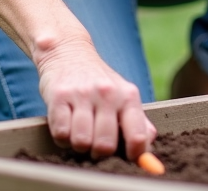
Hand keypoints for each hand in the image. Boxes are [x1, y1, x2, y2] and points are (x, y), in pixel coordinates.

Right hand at [0, 0, 156, 160]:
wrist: (68, 51)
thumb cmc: (98, 81)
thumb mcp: (122, 94)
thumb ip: (137, 120)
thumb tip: (148, 144)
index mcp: (128, 96)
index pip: (137, 136)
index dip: (133, 154)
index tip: (126, 157)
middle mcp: (107, 94)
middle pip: (106, 145)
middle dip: (100, 152)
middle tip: (96, 143)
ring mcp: (82, 94)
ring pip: (82, 142)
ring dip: (79, 145)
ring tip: (80, 133)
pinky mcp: (59, 96)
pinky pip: (61, 133)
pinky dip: (62, 137)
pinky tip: (66, 126)